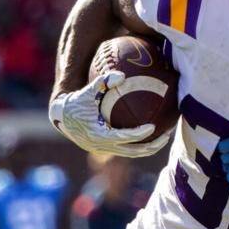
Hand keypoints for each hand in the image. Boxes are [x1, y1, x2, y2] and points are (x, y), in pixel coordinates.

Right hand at [49, 71, 170, 157]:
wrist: (62, 117)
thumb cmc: (76, 102)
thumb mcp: (86, 91)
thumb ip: (103, 82)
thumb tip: (121, 74)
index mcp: (99, 134)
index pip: (124, 137)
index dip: (139, 134)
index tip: (153, 126)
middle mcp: (103, 146)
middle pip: (133, 151)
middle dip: (152, 146)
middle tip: (166, 136)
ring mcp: (106, 149)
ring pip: (132, 153)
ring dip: (149, 148)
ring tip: (164, 137)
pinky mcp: (108, 149)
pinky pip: (128, 149)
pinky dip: (140, 144)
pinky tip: (152, 133)